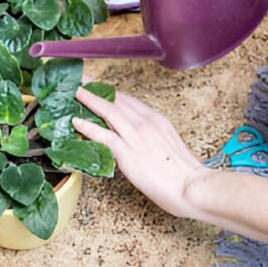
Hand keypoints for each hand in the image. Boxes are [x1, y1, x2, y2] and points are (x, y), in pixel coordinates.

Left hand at [73, 87, 209, 217]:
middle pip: (117, 100)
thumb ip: (153, 140)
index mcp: (157, 120)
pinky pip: (104, 135)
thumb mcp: (169, 147)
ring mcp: (137, 136)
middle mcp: (146, 123)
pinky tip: (77, 122)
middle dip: (97, 89)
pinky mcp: (129, 153)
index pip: (129, 100)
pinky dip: (89, 127)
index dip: (111, 92)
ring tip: (75, 92)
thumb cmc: (184, 175)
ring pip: (109, 111)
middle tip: (81, 79)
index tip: (99, 86)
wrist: (192, 187)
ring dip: (89, 100)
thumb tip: (139, 142)